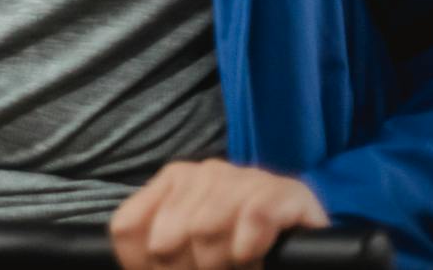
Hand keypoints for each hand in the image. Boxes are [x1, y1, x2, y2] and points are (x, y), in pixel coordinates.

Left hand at [110, 159, 327, 269]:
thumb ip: (156, 254)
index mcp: (172, 183)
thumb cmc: (240, 257)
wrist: (304, 254)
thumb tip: (148, 257)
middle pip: (165, 236)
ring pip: (205, 228)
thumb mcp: (190, 255)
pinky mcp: (287, 193)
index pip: (127, 229)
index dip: (146, 266)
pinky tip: (255, 259)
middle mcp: (205, 173)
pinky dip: (250, 249)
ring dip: (222, 266)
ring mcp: (246, 178)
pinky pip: (255, 217)